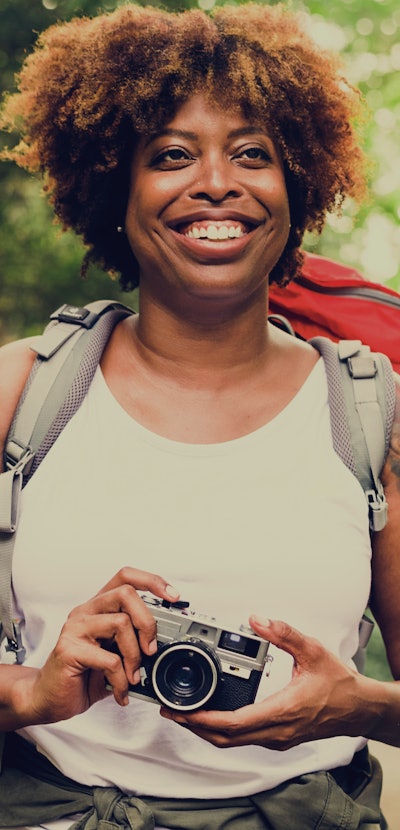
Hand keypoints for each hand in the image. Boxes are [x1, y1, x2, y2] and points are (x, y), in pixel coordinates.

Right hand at [22, 567, 179, 725]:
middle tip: (152, 649)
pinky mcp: (68, 649)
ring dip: (135, 655)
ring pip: (120, 623)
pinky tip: (120, 691)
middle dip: (148, 622)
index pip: (125, 577)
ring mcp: (75, 628)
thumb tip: (164, 645)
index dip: (152, 581)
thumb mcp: (114, 653)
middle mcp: (85, 611)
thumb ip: (133, 643)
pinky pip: (109, 659)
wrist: (49, 697)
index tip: (173, 597)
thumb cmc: (83, 674)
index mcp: (98, 606)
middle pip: (126, 594)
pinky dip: (121, 680)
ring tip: (134, 677)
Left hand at [160, 617, 369, 749]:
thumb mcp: (313, 650)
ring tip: (185, 714)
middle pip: (226, 738)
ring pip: (234, 742)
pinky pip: (244, 740)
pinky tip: (214, 717)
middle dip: (195, 727)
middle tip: (172, 712)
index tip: (182, 711)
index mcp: (282, 711)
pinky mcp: (279, 738)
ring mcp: (278, 738)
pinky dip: (224, 731)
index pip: (234, 722)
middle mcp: (277, 731)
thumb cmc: (338, 683)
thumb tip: (257, 619)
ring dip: (207, 731)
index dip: (204, 719)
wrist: (359, 709)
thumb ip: (284, 633)